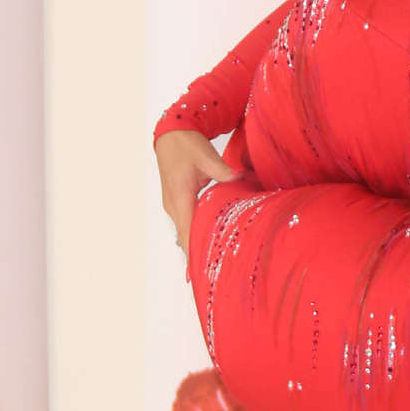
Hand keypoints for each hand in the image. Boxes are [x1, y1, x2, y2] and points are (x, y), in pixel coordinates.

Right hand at [153, 128, 237, 260]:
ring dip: (196, 247)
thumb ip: (222, 170)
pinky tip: (206, 245)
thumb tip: (238, 177)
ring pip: (185, 233)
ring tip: (212, 266)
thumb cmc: (186, 144)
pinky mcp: (178, 202)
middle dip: (198, 256)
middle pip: (186, 239)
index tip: (201, 272)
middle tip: (215, 276)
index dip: (194, 253)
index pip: (187, 233)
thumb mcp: (205, 155)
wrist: (170, 134)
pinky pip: (186, 224)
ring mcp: (174, 205)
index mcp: (180, 197)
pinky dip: (194, 236)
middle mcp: (174, 206)